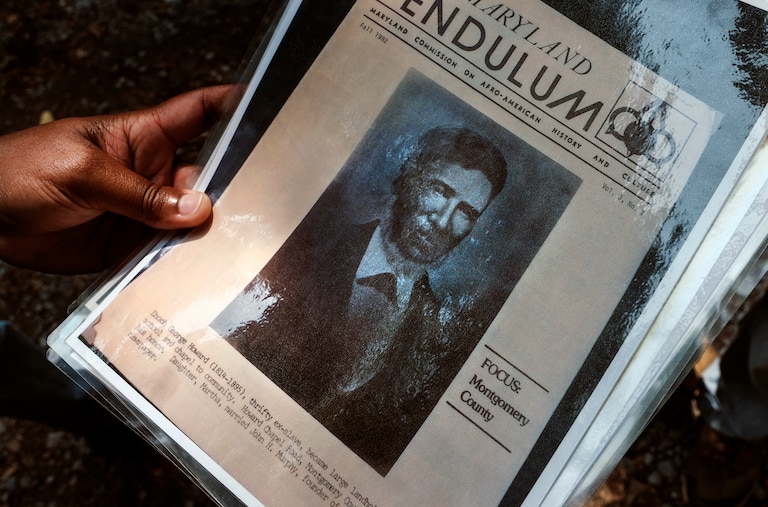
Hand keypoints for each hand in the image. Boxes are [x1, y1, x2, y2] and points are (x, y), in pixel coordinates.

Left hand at [0, 85, 234, 273]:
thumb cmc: (21, 172)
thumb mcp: (82, 173)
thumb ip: (140, 194)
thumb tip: (197, 209)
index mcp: (143, 137)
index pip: (199, 114)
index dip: (234, 107)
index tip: (268, 112)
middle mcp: (153, 174)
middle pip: (209, 177)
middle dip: (231, 190)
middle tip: (255, 209)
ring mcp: (145, 212)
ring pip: (194, 220)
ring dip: (210, 233)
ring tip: (232, 246)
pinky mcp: (133, 246)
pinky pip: (168, 254)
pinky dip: (184, 263)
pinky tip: (200, 270)